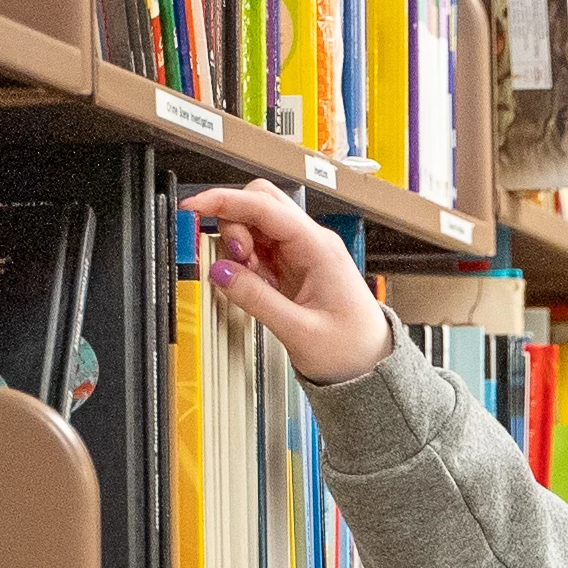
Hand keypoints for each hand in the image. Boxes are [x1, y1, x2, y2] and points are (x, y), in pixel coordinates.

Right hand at [185, 178, 395, 383]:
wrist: (373, 365)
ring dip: (241, 245)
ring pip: (258, 224)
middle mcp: (312, 242)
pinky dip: (250, 262)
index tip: (194, 207)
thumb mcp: (298, 331)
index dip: (225, 201)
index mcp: (319, 249)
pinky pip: (262, 248)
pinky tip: (261, 287)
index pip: (265, 206)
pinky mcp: (297, 266)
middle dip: (235, 223)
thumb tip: (220, 271)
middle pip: (260, 202)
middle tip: (236, 261)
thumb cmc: (351, 350)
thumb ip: (255, 298)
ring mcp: (304, 252)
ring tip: (254, 282)